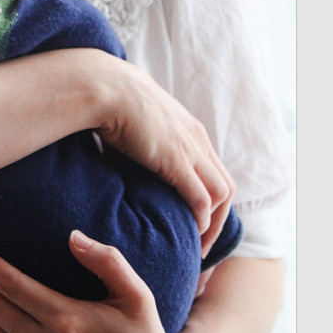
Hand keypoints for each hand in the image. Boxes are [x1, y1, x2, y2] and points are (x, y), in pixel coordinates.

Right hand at [94, 56, 235, 255]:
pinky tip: (191, 232)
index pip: (214, 171)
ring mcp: (191, 149)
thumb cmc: (112, 102)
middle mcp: (197, 139)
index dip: (210, 199)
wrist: (107, 88)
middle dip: (219, 218)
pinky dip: (201, 219)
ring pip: (222, 195)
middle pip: (226, 186)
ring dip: (213, 224)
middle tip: (201, 242)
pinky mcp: (178, 161)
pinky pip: (202, 198)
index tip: (195, 220)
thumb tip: (125, 166)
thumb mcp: (136, 123)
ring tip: (197, 245)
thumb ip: (141, 144)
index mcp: (189, 130)